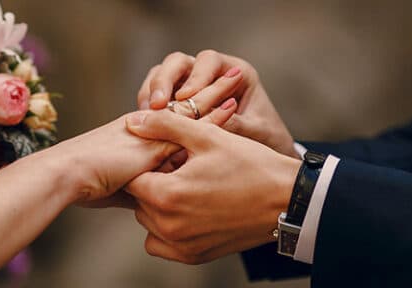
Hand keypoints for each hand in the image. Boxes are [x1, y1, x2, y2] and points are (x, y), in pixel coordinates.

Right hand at [58, 98, 239, 206]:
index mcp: (139, 135)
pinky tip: (232, 107)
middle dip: (208, 93)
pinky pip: (190, 123)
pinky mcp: (157, 137)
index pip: (174, 119)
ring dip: (215, 95)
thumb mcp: (122, 188)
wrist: (69, 176)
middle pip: (185, 107)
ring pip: (190, 108)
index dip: (195, 110)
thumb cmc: (87, 184)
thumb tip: (154, 204)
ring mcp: (153, 130)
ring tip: (237, 80)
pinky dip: (212, 116)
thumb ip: (142, 189)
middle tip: (232, 79)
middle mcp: (148, 127)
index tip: (216, 101)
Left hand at [124, 110, 301, 264]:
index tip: (171, 157)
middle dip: (154, 183)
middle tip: (183, 170)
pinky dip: (168, 229)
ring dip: (159, 206)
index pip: (133, 178)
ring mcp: (182, 245)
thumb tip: (133, 122)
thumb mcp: (207, 136)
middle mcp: (170, 226)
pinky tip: (190, 210)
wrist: (287, 200)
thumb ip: (165, 126)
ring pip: (149, 222)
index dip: (149, 163)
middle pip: (139, 201)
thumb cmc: (251, 165)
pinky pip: (162, 244)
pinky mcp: (194, 256)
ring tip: (189, 188)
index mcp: (168, 195)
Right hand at [137, 50, 299, 158]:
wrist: (263, 159)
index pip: (209, 61)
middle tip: (157, 105)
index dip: (196, 77)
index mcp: (235, 71)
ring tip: (146, 114)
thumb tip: (208, 121)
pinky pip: (155, 95)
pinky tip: (145, 124)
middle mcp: (209, 73)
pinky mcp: (175, 101)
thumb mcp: (255, 131)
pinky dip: (148, 106)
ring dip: (151, 92)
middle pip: (178, 62)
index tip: (186, 97)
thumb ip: (235, 124)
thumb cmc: (265, 138)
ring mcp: (189, 85)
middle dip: (165, 80)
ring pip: (161, 74)